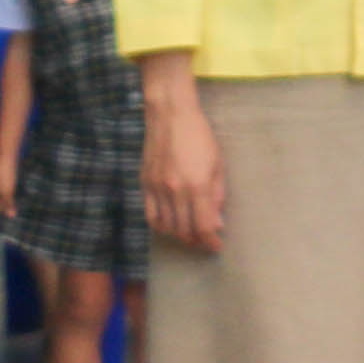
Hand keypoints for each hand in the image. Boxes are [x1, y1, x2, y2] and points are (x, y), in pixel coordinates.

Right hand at [140, 57, 224, 256]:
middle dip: (197, 241)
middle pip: (184, 230)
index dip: (210, 241)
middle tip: (206, 242)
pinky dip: (161, 227)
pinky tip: (171, 226)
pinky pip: (150, 215)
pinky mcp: (145, 184)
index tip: (216, 246)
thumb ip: (217, 195)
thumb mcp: (218, 164)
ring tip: (191, 235)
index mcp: (197, 185)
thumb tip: (217, 223)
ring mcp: (157, 188)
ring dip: (180, 236)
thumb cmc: (200, 137)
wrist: (170, 116)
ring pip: (166, 226)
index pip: (203, 225)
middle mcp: (175, 190)